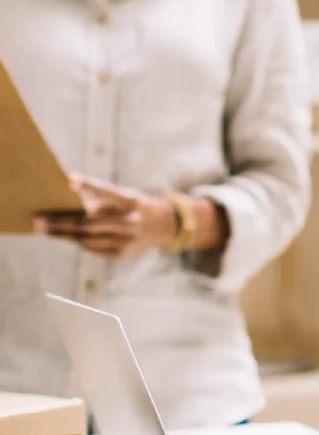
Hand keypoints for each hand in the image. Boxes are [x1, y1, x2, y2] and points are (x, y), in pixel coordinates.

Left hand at [35, 175, 177, 259]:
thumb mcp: (124, 196)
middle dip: (61, 223)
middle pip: (89, 223)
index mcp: (130, 201)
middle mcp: (131, 221)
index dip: (88, 186)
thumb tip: (67, 200)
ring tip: (45, 229)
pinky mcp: (123, 254)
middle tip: (39, 221)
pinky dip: (80, 242)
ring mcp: (128, 240)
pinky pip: (94, 249)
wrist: (164, 226)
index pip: (107, 192)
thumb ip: (101, 199)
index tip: (69, 180)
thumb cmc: (133, 206)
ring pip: (88, 239)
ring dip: (64, 235)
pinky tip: (68, 237)